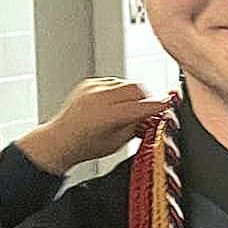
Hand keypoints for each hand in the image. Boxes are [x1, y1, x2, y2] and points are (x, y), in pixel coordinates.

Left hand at [16, 80, 166, 176]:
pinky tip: (115, 103)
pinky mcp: (89, 84)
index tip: (168, 104)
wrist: (60, 140)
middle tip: (148, 109)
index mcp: (108, 115)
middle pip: (136, 88)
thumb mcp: (117, 143)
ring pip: (125, 83)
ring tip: (129, 108)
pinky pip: (113, 82)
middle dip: (146, 97)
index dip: (158, 105)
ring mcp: (93, 88)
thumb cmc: (84, 145)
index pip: (142, 106)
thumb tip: (150, 117)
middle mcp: (100, 98)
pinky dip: (119, 91)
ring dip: (133, 94)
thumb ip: (136, 127)